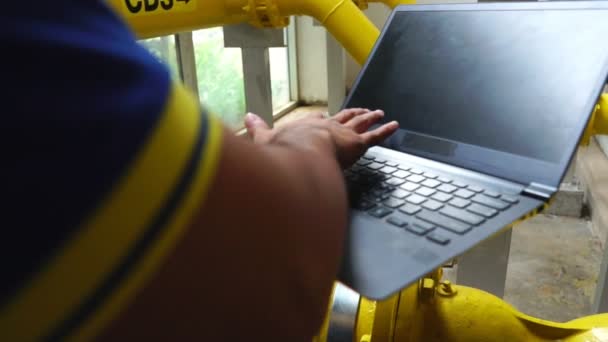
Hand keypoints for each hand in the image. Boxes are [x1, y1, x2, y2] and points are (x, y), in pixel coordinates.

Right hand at [244, 108, 397, 167]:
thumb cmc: (283, 150)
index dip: (322, 119)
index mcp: (307, 126)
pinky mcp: (356, 143)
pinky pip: (374, 136)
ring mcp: (343, 134)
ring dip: (369, 117)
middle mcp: (326, 126)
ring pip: (359, 124)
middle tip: (360, 111)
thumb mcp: (265, 139)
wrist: (301, 156)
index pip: (317, 120)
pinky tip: (395, 125)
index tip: (324, 117)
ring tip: (378, 113)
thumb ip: (257, 129)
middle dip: (351, 114)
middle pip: (341, 118)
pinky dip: (385, 130)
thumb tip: (246, 117)